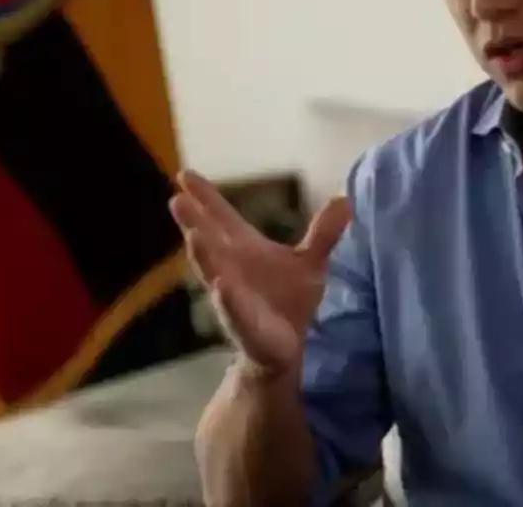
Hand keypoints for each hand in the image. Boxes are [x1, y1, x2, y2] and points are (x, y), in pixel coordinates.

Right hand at [169, 170, 350, 377]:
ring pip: (214, 272)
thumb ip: (324, 232)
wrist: (287, 348)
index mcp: (243, 249)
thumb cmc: (290, 300)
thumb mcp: (311, 262)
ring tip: (192, 235)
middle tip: (176, 200)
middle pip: (209, 239)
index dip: (204, 197)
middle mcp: (231, 269)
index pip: (220, 218)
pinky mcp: (246, 326)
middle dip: (193, 220)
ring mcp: (233, 297)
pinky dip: (228, 299)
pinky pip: (234, 311)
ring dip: (203, 255)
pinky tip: (222, 285)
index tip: (183, 174)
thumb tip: (345, 199)